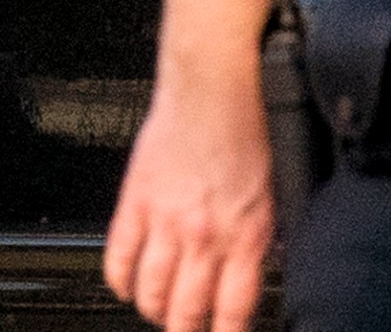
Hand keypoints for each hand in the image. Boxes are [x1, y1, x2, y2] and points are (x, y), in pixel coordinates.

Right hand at [104, 71, 274, 331]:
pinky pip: (119, 257)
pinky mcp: (135, 201)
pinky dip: (121, 281)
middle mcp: (204, 235)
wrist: (212, 84)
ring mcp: (166, 221)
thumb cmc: (245, 130)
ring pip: (151, 292)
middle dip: (185, 331)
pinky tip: (127, 286)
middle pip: (187, 310)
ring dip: (154, 310)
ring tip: (159, 312)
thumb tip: (251, 273)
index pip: (232, 313)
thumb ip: (257, 238)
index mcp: (246, 235)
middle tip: (185, 330)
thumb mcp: (271, 192)